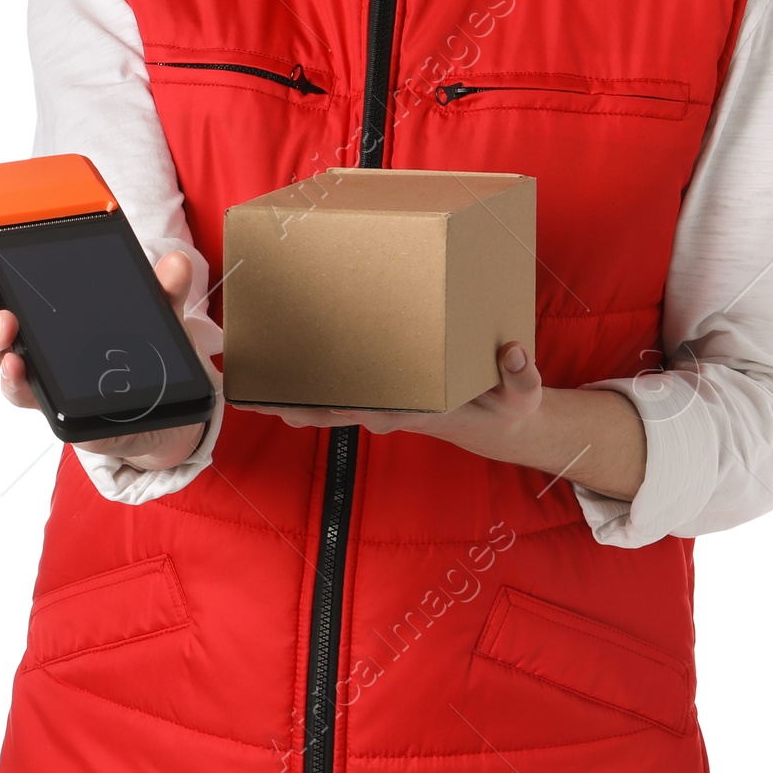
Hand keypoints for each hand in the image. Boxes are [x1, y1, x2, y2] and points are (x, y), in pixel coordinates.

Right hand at [0, 249, 220, 472]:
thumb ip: (164, 290)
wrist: (167, 413)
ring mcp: (49, 385)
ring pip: (7, 374)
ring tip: (12, 356)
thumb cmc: (147, 357)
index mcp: (53, 320)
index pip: (6, 302)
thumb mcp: (157, 316)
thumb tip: (176, 263)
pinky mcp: (66, 415)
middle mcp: (41, 353)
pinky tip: (24, 377)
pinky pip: (35, 403)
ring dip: (2, 364)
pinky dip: (23, 389)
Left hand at [231, 341, 647, 499]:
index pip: (372, 411)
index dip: (342, 407)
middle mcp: (389, 408)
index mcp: (416, 410)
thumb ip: (522, 376)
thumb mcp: (523, 395)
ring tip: (249, 379)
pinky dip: (306, 383)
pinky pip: (335, 389)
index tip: (312, 402)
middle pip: (333, 410)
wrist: (499, 419)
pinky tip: (278, 368)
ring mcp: (379, 401)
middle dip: (295, 404)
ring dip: (289, 395)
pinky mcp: (376, 390)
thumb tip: (514, 353)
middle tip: (255, 393)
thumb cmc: (506, 403)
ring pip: (325, 402)